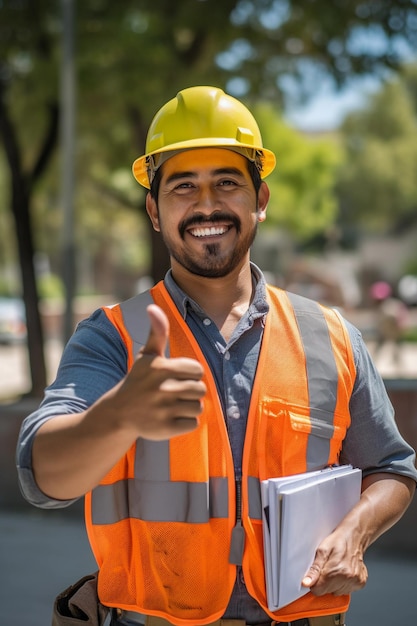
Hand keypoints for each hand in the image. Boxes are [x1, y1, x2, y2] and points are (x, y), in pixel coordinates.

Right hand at [110, 304, 205, 439]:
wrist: (118, 413)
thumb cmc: (139, 380)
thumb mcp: (147, 355)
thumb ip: (157, 332)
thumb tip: (152, 307)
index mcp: (161, 367)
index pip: (198, 370)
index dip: (189, 374)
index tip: (174, 377)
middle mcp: (162, 388)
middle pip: (200, 389)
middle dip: (190, 392)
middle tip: (173, 393)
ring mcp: (163, 410)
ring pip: (198, 407)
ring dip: (188, 408)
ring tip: (171, 405)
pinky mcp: (165, 429)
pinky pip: (193, 424)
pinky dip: (184, 423)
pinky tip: (169, 418)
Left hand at [301, 529, 367, 595]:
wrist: (354, 536)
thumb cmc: (337, 541)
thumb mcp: (321, 550)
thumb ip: (314, 569)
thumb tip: (306, 583)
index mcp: (336, 570)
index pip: (318, 590)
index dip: (315, 583)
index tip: (317, 574)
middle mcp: (347, 578)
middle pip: (327, 592)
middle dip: (324, 582)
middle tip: (327, 567)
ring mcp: (355, 581)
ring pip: (336, 592)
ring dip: (334, 583)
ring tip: (336, 568)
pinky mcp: (360, 582)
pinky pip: (347, 590)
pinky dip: (343, 583)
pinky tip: (344, 571)